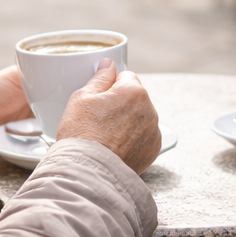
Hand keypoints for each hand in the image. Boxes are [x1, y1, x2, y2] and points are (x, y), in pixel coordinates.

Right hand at [56, 59, 160, 174]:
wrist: (88, 172)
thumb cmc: (82, 133)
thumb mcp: (82, 97)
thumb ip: (100, 78)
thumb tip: (109, 64)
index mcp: (134, 91)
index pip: (125, 76)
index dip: (110, 86)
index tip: (99, 99)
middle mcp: (150, 109)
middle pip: (134, 97)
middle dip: (120, 103)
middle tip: (99, 119)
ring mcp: (154, 131)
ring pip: (140, 117)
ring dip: (128, 121)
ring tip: (106, 135)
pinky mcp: (153, 150)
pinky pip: (144, 136)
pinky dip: (133, 139)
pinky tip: (116, 146)